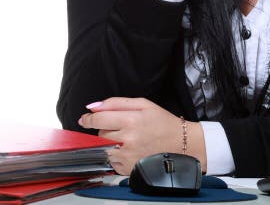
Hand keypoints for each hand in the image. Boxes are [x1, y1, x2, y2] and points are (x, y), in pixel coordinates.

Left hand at [78, 97, 205, 175]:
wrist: (181, 143)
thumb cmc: (163, 122)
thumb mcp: (144, 104)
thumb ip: (116, 103)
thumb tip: (92, 107)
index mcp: (131, 120)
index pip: (98, 119)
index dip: (88, 119)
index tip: (86, 119)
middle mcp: (128, 139)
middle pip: (100, 134)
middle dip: (107, 129)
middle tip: (122, 128)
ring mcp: (127, 155)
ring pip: (103, 148)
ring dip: (110, 143)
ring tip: (126, 140)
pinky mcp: (128, 168)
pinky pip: (110, 161)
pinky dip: (116, 155)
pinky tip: (129, 150)